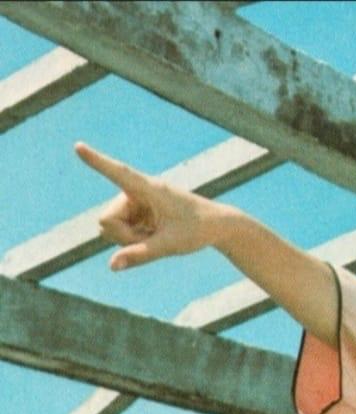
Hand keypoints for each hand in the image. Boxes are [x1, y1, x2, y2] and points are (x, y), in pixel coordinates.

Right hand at [75, 141, 225, 270]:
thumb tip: (112, 265)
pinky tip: (154, 236)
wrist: (217, 226)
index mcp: (149, 189)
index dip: (96, 161)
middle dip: (123, 237)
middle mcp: (136, 192)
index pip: (118, 172)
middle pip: (107, 220)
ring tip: (156, 236)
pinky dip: (133, 240)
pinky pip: (119, 232)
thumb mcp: (170, 245)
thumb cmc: (198, 230)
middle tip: (152, 239)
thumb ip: (140, 255)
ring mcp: (134, 203)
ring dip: (129, 239)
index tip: (78, 145)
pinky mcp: (135, 212)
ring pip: (110, 228)